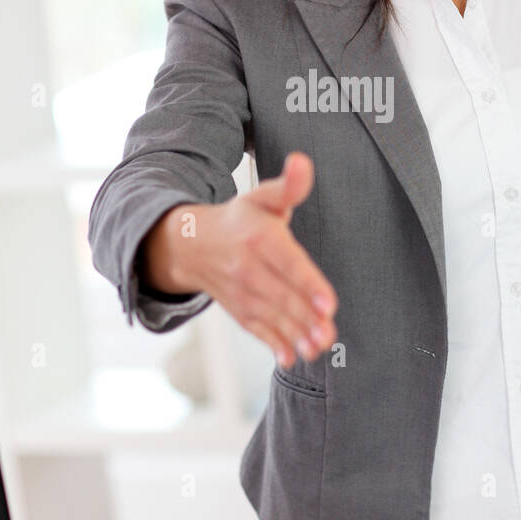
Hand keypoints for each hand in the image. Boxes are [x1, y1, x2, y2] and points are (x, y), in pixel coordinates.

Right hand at [152, 150, 337, 368]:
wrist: (191, 243)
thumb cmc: (240, 219)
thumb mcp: (263, 197)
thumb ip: (290, 185)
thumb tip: (302, 162)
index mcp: (259, 236)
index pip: (288, 261)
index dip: (308, 283)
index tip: (328, 303)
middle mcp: (247, 266)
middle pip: (281, 295)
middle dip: (305, 317)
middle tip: (328, 334)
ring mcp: (241, 292)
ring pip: (270, 316)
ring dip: (294, 335)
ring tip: (317, 348)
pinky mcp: (238, 310)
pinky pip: (255, 329)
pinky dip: (272, 345)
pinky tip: (290, 358)